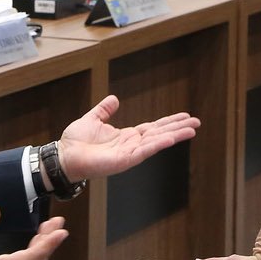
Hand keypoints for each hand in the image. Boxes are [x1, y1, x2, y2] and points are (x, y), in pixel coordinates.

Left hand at [57, 95, 198, 181]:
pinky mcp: (123, 160)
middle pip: (160, 134)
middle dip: (178, 128)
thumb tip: (114, 99)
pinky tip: (170, 138)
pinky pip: (144, 151)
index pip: (153, 127)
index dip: (169, 122)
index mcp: (126, 136)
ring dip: (174, 135)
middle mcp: (131, 145)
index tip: (185, 116)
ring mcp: (129, 153)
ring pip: (156, 142)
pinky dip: (157, 145)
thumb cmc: (75, 142)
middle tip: (197, 123)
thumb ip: (104, 110)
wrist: (63, 156)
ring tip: (192, 129)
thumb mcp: (92, 119)